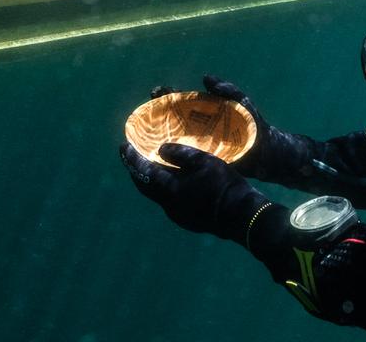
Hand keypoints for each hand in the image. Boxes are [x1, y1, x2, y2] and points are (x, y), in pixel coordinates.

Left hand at [120, 141, 271, 244]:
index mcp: (170, 190)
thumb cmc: (224, 185)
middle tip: (131, 155)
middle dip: (136, 170)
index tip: (123, 145)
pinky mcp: (187, 220)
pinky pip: (169, 200)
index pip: (143, 171)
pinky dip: (164, 187)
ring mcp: (178, 215)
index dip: (132, 158)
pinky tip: (173, 179)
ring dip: (150, 179)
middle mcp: (168, 205)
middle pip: (145, 186)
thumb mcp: (203, 162)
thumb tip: (161, 150)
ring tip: (150, 164)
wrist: (242, 216)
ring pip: (157, 194)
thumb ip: (180, 154)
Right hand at [148, 76, 305, 182]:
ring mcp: (201, 145)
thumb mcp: (242, 104)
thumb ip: (227, 90)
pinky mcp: (204, 162)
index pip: (182, 101)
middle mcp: (199, 128)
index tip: (156, 91)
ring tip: (145, 136)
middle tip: (146, 114)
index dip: (168, 95)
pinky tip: (159, 159)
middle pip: (173, 120)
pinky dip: (172, 158)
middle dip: (158, 116)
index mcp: (207, 112)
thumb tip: (205, 77)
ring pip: (175, 140)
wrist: (267, 155)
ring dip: (161, 138)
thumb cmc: (256, 126)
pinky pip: (185, 159)